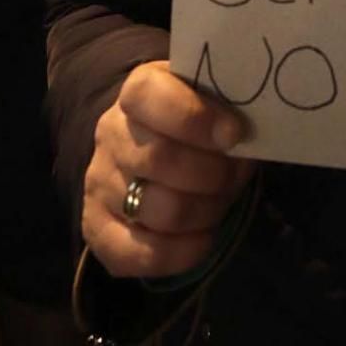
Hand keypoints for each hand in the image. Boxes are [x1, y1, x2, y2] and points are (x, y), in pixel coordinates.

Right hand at [82, 60, 254, 279]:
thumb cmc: (197, 122)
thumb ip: (228, 107)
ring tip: (220, 202)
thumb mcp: (212, 100)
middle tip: (233, 176)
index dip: (195, 118)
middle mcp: (111, 134)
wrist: (154, 145)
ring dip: (204, 212)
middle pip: (159, 159)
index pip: (150, 96)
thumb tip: (249, 134)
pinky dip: (181, 253)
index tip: (235, 133)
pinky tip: (204, 238)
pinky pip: (136, 254)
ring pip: (158, 209)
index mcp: (139, 91)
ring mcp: (100, 182)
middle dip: (212, 174)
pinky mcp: (97, 228)